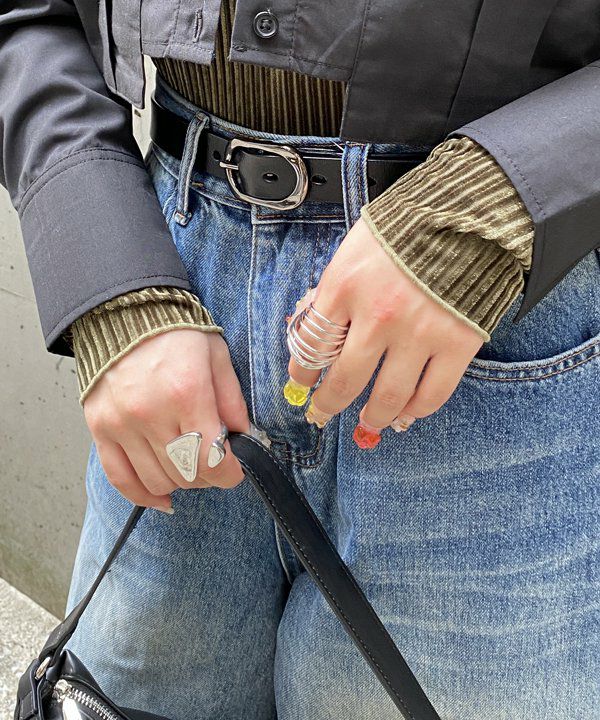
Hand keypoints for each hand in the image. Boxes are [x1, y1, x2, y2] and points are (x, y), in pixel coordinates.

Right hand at [83, 329, 249, 510]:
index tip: (236, 469)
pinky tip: (162, 497)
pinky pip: (121, 479)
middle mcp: (151, 413)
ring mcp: (121, 424)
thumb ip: (232, 400)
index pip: (212, 458)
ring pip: (158, 481)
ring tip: (189, 466)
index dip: (230, 473)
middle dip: (209, 476)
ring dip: (181, 483)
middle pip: (187, 473)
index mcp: (186, 392)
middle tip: (215, 462)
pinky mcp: (100, 429)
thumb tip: (244, 438)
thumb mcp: (216, 357)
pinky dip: (143, 496)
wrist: (125, 314)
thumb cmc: (175, 334)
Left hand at [286, 217, 482, 446]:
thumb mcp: (355, 249)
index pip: (311, 345)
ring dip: (373, 416)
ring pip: (388, 397)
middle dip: (329, 405)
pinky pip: (432, 394)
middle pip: (344, 381)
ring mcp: (418, 333)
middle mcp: (377, 316)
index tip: (303, 382)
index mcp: (344, 286)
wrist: (472, 211)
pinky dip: (417, 411)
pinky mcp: (457, 344)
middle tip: (323, 414)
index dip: (303, 372)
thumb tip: (316, 331)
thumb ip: (336, 291)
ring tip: (369, 420)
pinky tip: (408, 413)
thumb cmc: (408, 227)